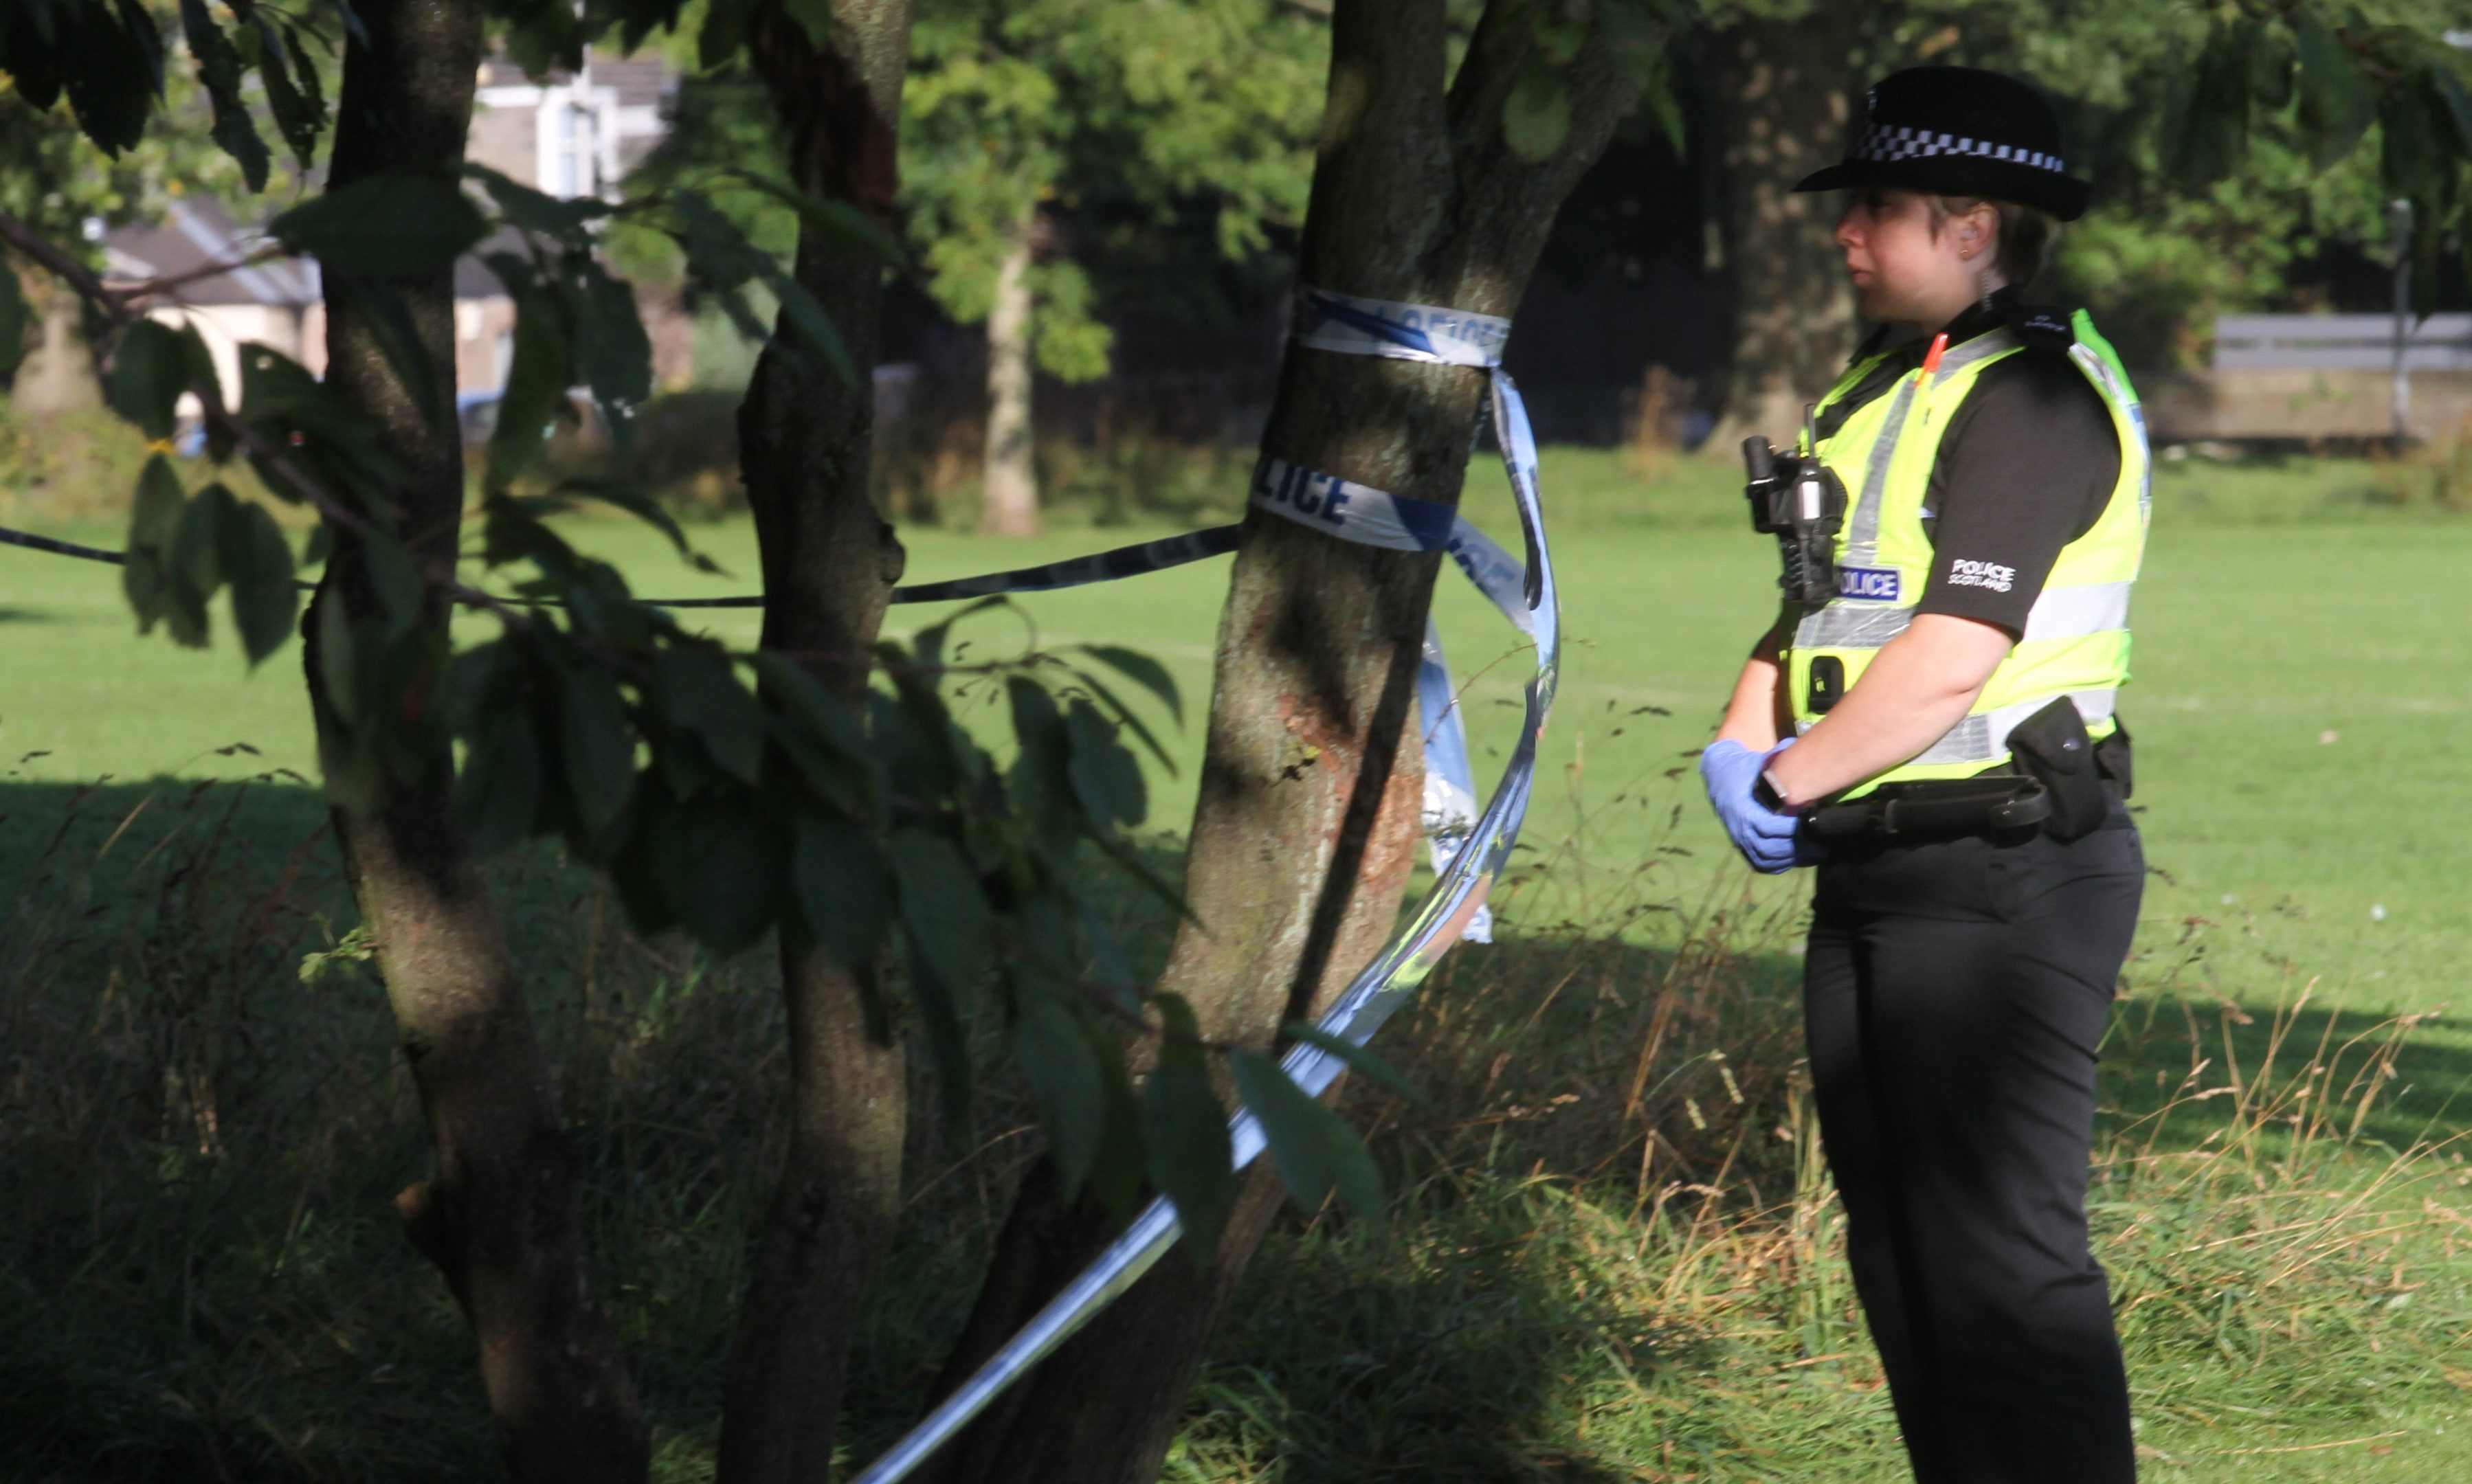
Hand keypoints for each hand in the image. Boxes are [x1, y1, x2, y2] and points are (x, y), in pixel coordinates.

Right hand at [1701, 737, 1806, 873]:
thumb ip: (1783, 758)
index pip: (1768, 826)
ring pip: (1766, 859)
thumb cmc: (1748, 766)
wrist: (1720, 774)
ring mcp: (1739, 839)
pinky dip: (1780, 865)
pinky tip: (1799, 860)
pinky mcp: (1742, 846)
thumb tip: (1808, 753)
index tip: (1812, 823)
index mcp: (1742, 808)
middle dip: (1798, 849)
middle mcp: (1738, 828)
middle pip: (1770, 848)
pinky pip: (1761, 863)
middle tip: (1823, 845)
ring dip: (1792, 859)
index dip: (1791, 829)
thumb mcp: (1763, 759)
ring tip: (1816, 853)